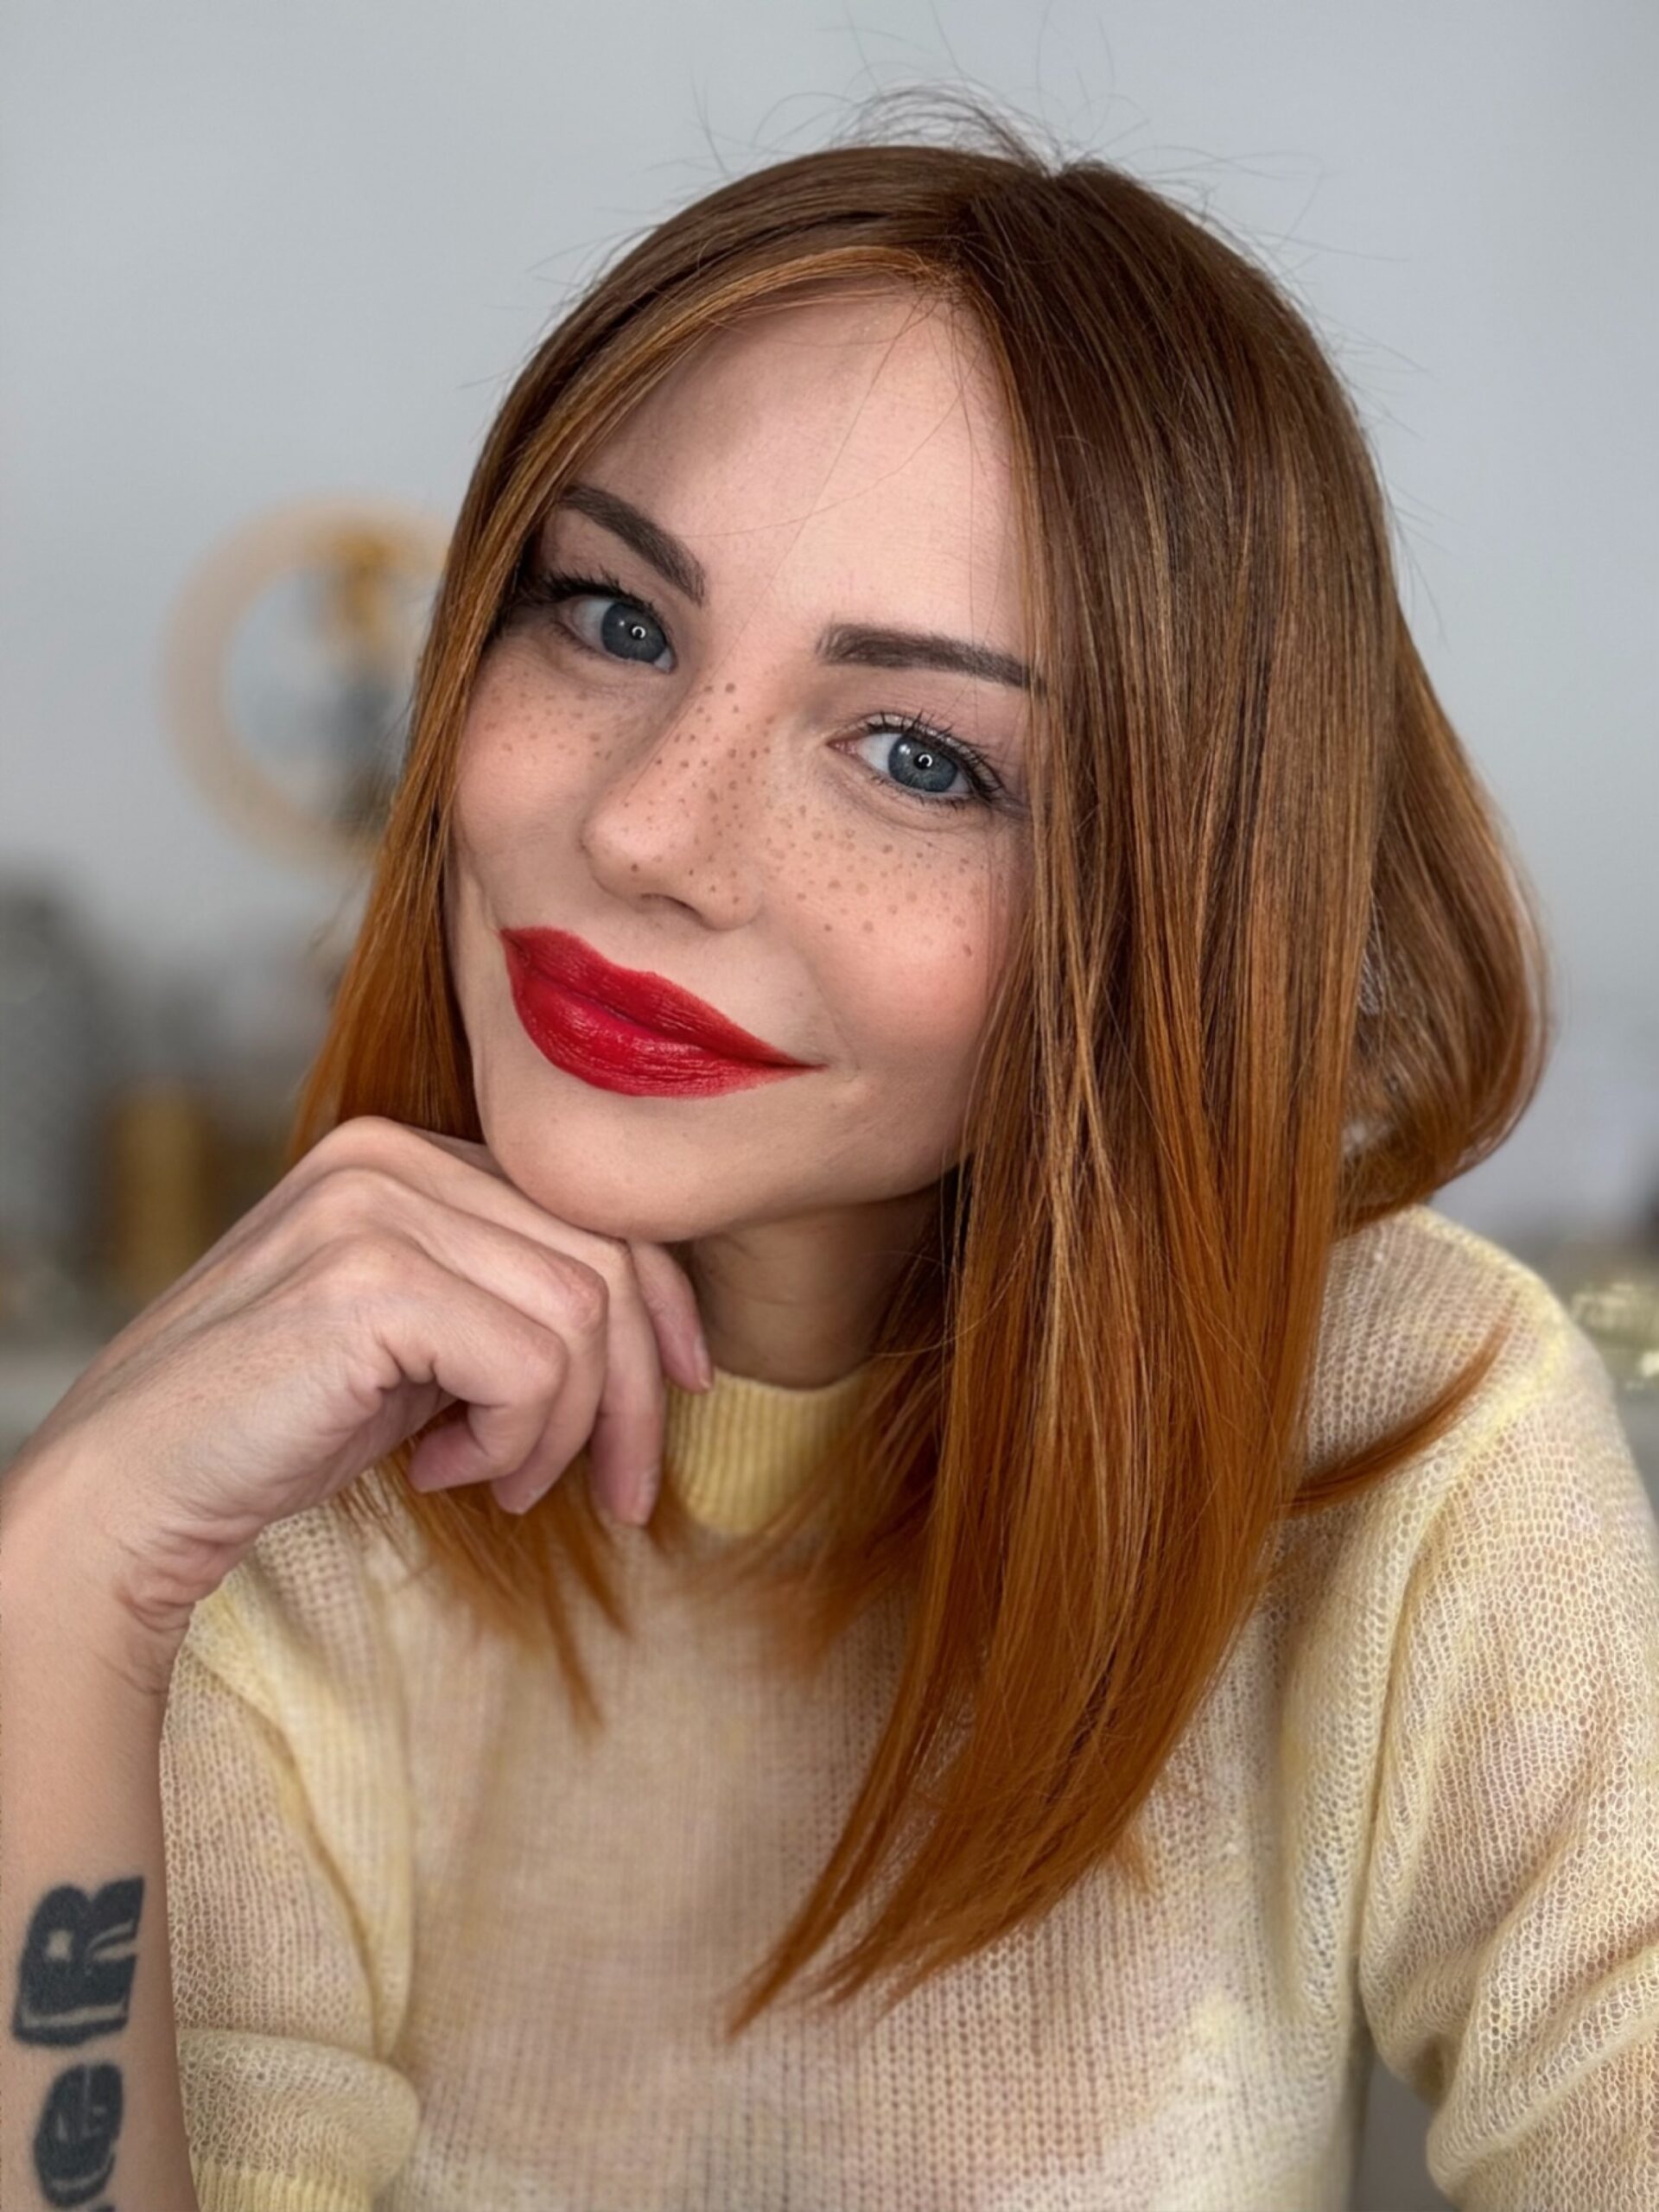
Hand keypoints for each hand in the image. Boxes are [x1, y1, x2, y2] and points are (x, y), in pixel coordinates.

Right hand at [7, 1115, 711, 1653]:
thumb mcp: (416, 1344)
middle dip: (636, 1393)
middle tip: (624, 1494)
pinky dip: (512, 1443)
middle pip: (606, 1260)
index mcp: (403, 1154)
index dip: (663, 1308)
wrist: (131, 1488)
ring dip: (562, 1432)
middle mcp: (389, 1158)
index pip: (592, 1211)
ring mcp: (373, 1210)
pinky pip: (533, 1367)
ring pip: (583, 1318)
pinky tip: (439, 1471)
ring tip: (494, 1481)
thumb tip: (659, 1341)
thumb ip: (505, 1304)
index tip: (684, 1392)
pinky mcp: (367, 1283)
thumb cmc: (274, 1426)